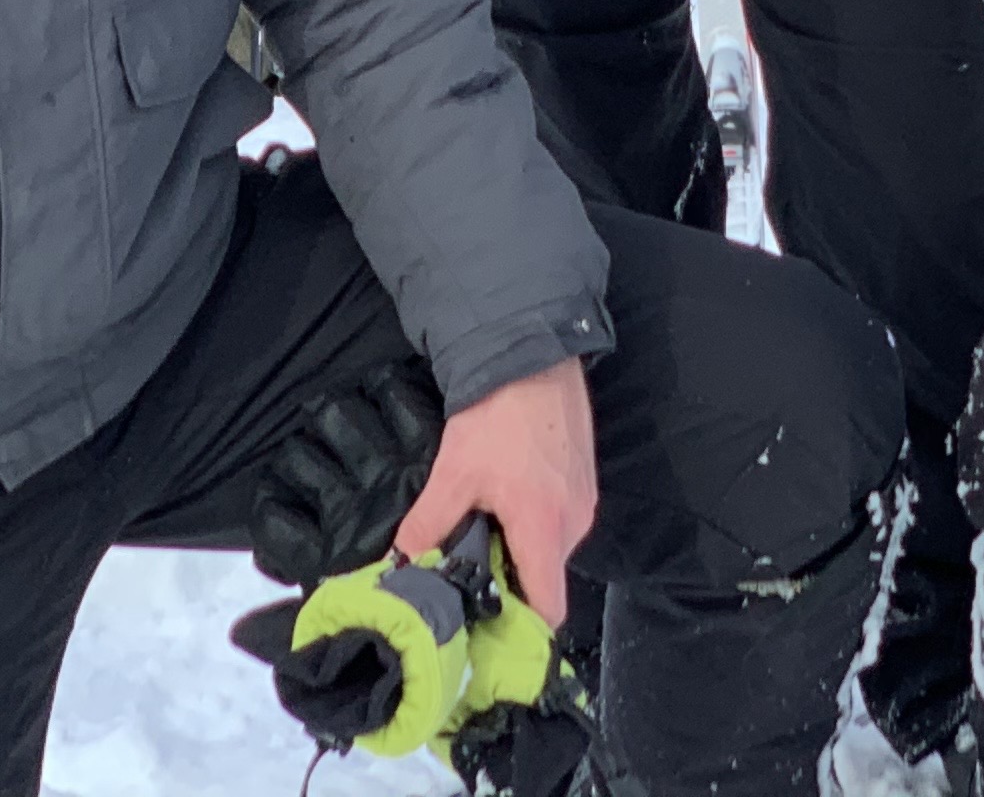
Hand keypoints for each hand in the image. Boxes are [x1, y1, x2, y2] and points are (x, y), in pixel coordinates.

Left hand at [394, 356, 596, 622]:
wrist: (531, 355)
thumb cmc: (497, 416)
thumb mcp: (453, 472)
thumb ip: (427, 524)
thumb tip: (398, 563)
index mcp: (545, 528)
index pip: (549, 609)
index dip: (520, 628)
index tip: (487, 630)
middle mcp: (574, 522)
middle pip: (546, 580)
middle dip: (510, 582)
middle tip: (470, 572)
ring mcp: (584, 500)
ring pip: (552, 549)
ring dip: (521, 548)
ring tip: (485, 529)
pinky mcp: (584, 480)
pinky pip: (560, 521)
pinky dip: (535, 523)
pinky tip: (506, 500)